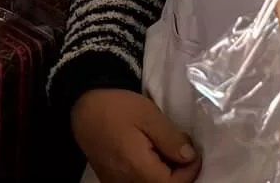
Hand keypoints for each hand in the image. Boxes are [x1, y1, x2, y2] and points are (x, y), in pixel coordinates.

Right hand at [72, 88, 201, 182]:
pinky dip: (149, 174)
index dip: (189, 172)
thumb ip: (170, 139)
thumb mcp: (149, 116)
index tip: (194, 153)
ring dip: (164, 174)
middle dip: (177, 174)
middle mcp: (124, 182)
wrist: (86, 105)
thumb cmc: (118, 107)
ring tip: (168, 150)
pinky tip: (153, 155)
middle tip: (183, 149)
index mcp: (136, 168)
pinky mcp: (110, 178)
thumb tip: (189, 157)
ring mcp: (115, 182)